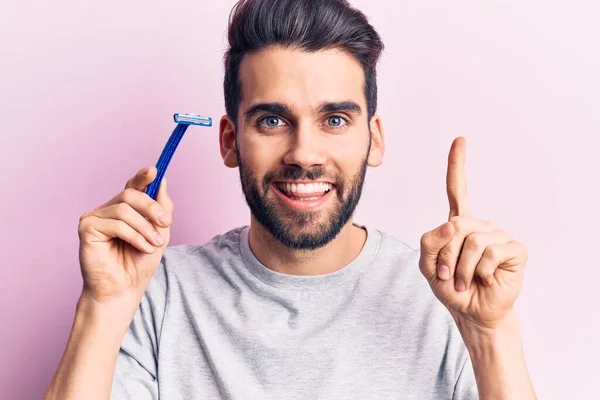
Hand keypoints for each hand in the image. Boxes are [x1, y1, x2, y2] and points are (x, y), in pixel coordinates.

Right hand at [77, 166, 172, 304]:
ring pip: (124, 210)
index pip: (133, 186)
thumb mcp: (159, 232)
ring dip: (144, 228)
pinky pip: (115, 224)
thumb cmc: (138, 263)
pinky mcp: (86, 228)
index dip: (143, 176)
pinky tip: (142, 247)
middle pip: (131, 194)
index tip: (155, 170)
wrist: (124, 289)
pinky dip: (134, 236)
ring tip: (153, 243)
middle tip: (164, 223)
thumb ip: (161, 207)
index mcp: (125, 208)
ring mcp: (95, 217)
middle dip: (151, 208)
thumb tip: (161, 180)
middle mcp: (108, 209)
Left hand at [419, 137, 528, 329]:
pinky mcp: (515, 249)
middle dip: (445, 255)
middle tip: (449, 275)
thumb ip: (429, 243)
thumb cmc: (451, 287)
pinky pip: (490, 252)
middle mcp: (480, 225)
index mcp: (459, 224)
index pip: (457, 190)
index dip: (457, 165)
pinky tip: (484, 278)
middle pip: (455, 225)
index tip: (460, 140)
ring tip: (466, 279)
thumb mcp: (428, 266)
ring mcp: (499, 235)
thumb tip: (450, 224)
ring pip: (471, 240)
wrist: (472, 312)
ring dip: (461, 267)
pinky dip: (479, 271)